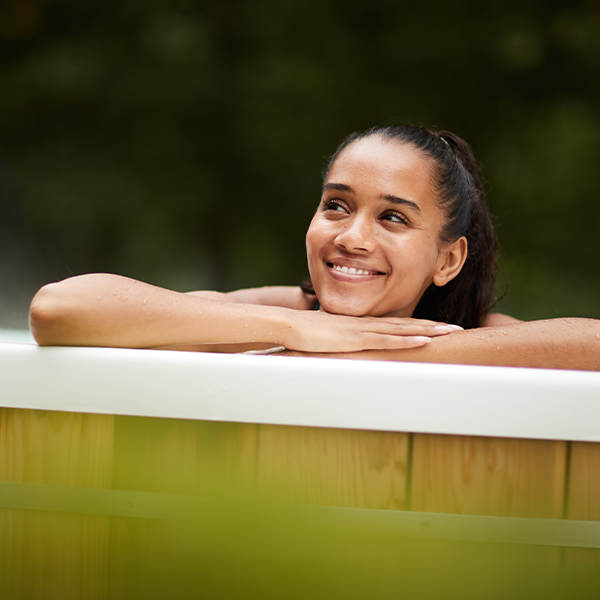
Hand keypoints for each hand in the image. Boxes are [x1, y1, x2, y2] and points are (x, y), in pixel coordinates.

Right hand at [282, 310, 461, 352]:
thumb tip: (344, 346)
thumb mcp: (328, 337)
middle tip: (456, 329)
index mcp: (362, 324)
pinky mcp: (356, 339)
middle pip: (406, 325)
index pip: (396, 324)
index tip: (436, 328)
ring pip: (402, 331)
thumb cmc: (304, 333)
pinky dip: (407, 341)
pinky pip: (387, 341)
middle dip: (432, 327)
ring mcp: (363, 330)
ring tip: (450, 332)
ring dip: (428, 331)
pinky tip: (424, 342)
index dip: (417, 325)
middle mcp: (367, 324)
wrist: (290, 325)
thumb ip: (341, 340)